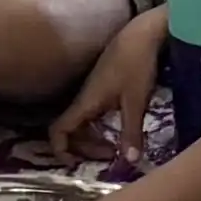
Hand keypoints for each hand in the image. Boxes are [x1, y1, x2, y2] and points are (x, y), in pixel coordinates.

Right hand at [45, 12, 165, 167]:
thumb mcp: (135, 102)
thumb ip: (131, 132)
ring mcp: (92, 92)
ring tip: (116, 148)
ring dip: (93, 139)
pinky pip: (92, 115)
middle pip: (70, 130)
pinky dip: (101, 128)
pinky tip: (120, 130)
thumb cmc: (136, 65)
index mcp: (86, 103)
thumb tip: (130, 162)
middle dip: (84, 149)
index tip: (75, 165)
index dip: (61, 150)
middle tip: (109, 158)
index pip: (59, 130)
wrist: (141, 35)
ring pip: (82, 123)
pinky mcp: (103, 88)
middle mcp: (84, 99)